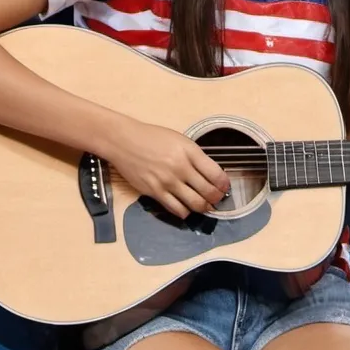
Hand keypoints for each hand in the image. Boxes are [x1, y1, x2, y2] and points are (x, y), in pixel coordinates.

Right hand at [107, 121, 230, 218]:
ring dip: (203, 208)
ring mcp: (167, 182)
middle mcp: (181, 168)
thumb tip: (210, 175)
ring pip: (194, 204)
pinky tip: (186, 209)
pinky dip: (185, 212)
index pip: (216, 174)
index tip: (225, 188)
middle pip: (208, 192)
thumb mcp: (180, 140)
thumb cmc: (153, 138)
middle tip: (217, 200)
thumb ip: (195, 157)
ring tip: (205, 206)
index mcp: (190, 152)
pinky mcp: (154, 192)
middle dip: (217, 199)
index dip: (224, 185)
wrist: (124, 141)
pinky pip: (175, 209)